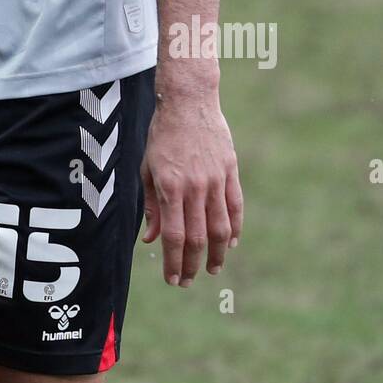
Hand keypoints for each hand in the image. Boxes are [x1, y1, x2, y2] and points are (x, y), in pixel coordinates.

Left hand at [140, 89, 242, 286]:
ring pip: (221, 228)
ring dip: (218, 254)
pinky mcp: (231, 171)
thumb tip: (150, 239)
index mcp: (169, 186)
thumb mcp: (147, 167)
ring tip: (213, 269)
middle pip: (198, 238)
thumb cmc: (162, 134)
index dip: (173, 262)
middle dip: (192, 265)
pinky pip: (235, 207)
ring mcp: (215, 180)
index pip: (173, 236)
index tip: (173, 279)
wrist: (188, 101)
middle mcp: (194, 187)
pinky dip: (235, 229)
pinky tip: (231, 244)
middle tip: (188, 281)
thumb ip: (150, 204)